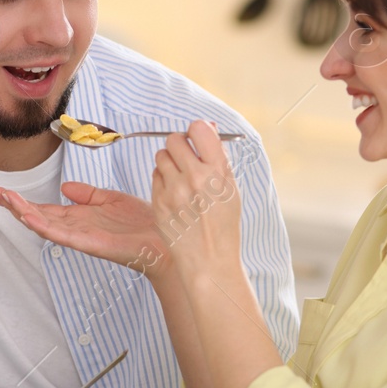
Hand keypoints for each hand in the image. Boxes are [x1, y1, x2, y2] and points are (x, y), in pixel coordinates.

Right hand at [0, 181, 167, 272]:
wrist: (164, 239)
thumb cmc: (142, 222)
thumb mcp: (111, 199)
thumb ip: (87, 194)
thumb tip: (66, 186)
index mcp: (80, 217)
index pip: (45, 209)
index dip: (24, 201)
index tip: (3, 190)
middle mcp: (76, 228)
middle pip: (38, 216)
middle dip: (15, 205)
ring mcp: (80, 237)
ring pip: (44, 224)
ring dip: (22, 212)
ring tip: (4, 200)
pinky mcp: (88, 243)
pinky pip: (61, 234)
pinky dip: (42, 225)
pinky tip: (27, 216)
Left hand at [152, 121, 241, 275]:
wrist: (209, 260)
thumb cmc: (223, 224)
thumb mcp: (231, 189)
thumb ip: (217, 158)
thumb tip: (206, 128)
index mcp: (218, 172)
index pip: (198, 129)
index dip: (196, 131)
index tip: (198, 140)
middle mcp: (195, 178)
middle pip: (174, 139)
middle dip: (179, 145)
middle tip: (186, 158)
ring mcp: (174, 191)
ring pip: (161, 156)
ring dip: (169, 161)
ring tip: (180, 178)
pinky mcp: (159, 203)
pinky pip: (155, 176)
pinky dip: (163, 179)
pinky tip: (174, 194)